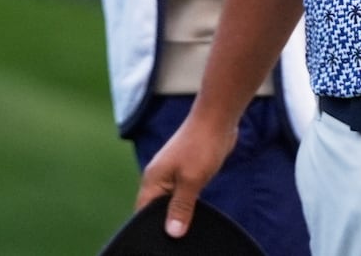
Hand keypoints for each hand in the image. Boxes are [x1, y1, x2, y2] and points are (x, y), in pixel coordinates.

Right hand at [135, 114, 238, 239]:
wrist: (218, 118)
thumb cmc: (202, 145)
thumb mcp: (192, 180)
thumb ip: (181, 207)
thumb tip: (172, 233)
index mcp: (153, 180)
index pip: (143, 213)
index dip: (150, 229)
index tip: (163, 243)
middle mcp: (158, 177)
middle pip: (156, 209)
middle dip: (166, 223)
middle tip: (180, 237)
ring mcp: (172, 173)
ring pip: (170, 201)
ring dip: (178, 213)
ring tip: (188, 228)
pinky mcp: (186, 170)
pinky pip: (182, 193)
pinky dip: (187, 203)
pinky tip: (196, 212)